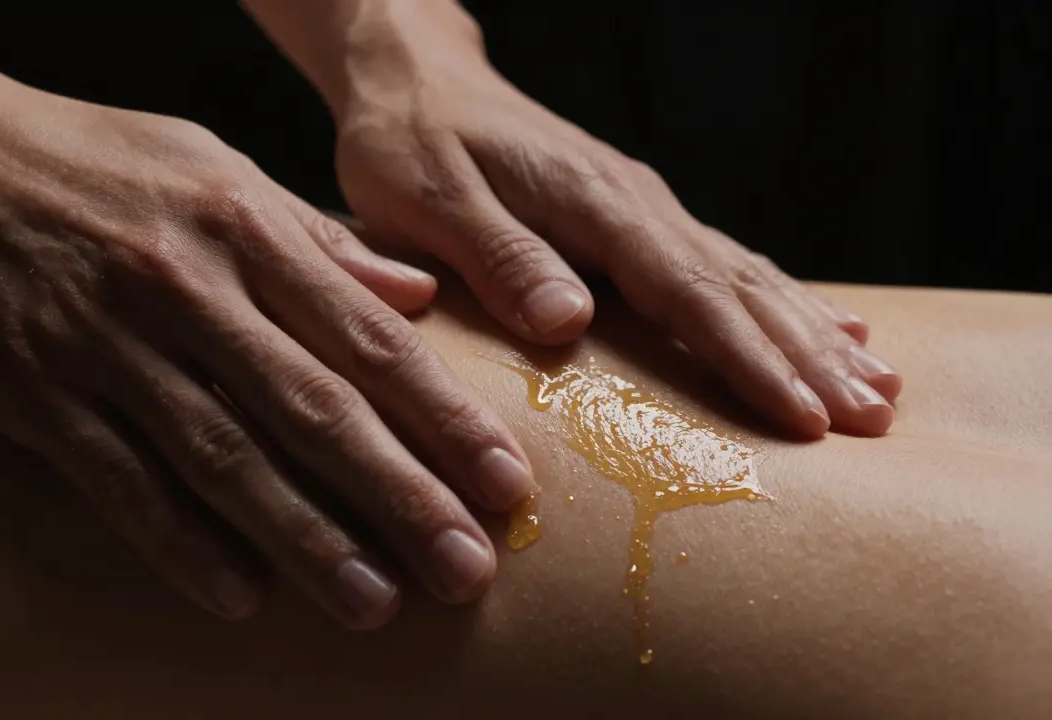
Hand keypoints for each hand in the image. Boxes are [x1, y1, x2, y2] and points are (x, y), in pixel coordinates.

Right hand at [0, 60, 537, 628]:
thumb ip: (318, 239)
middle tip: (466, 567)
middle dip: (399, 493)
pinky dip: (178, 543)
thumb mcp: (215, 167)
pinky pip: (117, 479)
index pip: (366, 336)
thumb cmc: (91, 158)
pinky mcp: (34, 389)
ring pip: (224, 454)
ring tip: (374, 604)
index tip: (505, 480)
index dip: (442, 415)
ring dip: (305, 537)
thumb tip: (414, 296)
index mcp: (242, 226)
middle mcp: (185, 285)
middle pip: (312, 405)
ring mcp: (106, 341)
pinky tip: (238, 597)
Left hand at [335, 62, 900, 437]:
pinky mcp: (635, 217)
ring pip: (746, 276)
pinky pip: (725, 264)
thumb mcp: (429, 201)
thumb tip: (568, 324)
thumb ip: (500, 258)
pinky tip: (828, 326)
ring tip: (877, 389)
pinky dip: (782, 302)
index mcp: (593, 203)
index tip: (802, 418)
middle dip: (808, 358)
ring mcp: (643, 208)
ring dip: (812, 335)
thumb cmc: (410, 142)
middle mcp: (636, 203)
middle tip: (874, 420)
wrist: (418, 78)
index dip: (746, 359)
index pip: (686, 291)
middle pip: (738, 287)